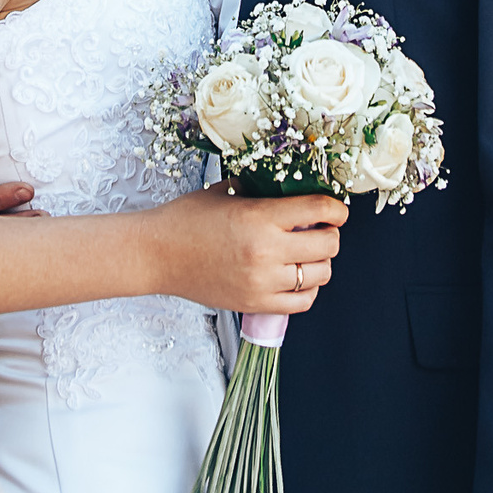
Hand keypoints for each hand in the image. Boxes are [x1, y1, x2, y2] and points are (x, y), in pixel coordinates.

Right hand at [148, 185, 345, 313]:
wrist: (156, 254)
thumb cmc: (185, 220)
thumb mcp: (224, 192)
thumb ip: (259, 190)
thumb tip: (287, 188)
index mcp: (260, 217)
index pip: (320, 210)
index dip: (337, 209)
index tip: (337, 209)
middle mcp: (266, 251)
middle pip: (329, 245)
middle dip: (331, 234)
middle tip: (322, 229)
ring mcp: (262, 282)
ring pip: (320, 275)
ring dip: (320, 262)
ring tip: (307, 254)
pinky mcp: (256, 304)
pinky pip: (302, 302)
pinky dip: (307, 289)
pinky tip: (296, 277)